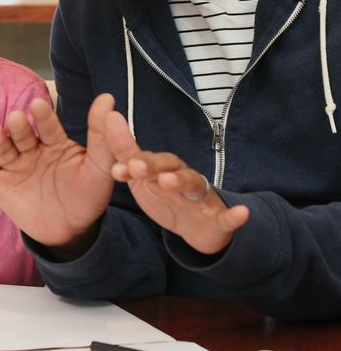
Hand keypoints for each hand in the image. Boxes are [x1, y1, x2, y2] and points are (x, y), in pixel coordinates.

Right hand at [0, 95, 118, 258]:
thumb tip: (108, 98)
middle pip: (21, 135)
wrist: (71, 231)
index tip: (38, 107)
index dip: (43, 118)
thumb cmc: (87, 196)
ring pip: (0, 149)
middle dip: (18, 128)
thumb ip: (101, 135)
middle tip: (17, 121)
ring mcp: (12, 165)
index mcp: (54, 142)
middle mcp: (30, 149)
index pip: (47, 126)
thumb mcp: (99, 167)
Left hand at [104, 111, 249, 254]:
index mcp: (163, 168)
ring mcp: (202, 196)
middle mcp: (183, 177)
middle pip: (169, 166)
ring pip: (194, 184)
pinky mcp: (219, 218)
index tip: (116, 167)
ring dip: (182, 181)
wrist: (197, 227)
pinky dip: (236, 216)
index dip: (132, 161)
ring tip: (169, 181)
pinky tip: (242, 213)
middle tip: (135, 166)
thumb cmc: (167, 196)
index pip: (146, 159)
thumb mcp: (142, 180)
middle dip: (152, 165)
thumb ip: (126, 157)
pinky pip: (228, 217)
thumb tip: (108, 122)